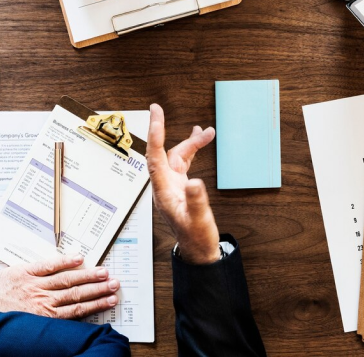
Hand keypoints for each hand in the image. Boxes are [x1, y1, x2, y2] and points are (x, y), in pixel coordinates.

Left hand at [0, 255, 118, 318]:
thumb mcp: (23, 327)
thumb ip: (43, 322)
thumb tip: (62, 320)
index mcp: (43, 316)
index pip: (77, 310)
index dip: (96, 304)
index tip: (110, 300)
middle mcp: (42, 300)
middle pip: (77, 294)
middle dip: (99, 289)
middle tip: (116, 284)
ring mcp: (34, 285)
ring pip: (67, 280)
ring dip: (88, 276)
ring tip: (105, 272)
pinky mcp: (23, 272)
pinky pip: (48, 265)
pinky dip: (64, 261)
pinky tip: (79, 258)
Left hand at [146, 104, 220, 264]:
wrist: (198, 251)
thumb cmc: (196, 237)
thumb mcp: (199, 220)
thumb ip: (197, 201)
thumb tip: (194, 182)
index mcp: (164, 191)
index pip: (155, 155)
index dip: (155, 132)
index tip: (156, 112)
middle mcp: (165, 185)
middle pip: (169, 153)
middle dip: (186, 139)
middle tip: (203, 129)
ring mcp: (172, 186)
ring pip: (177, 157)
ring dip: (192, 145)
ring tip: (208, 134)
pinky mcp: (179, 188)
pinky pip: (182, 164)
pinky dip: (191, 152)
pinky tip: (199, 145)